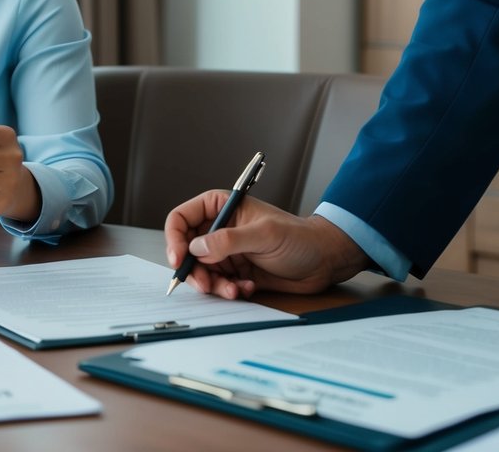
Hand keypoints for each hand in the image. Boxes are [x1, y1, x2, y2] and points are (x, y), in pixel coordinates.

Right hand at [164, 191, 370, 298]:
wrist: (324, 262)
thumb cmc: (299, 238)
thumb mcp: (264, 235)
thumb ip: (228, 240)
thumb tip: (197, 248)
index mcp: (220, 208)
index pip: (182, 218)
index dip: (174, 238)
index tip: (179, 259)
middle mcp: (218, 229)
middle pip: (186, 250)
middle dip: (193, 270)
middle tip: (205, 285)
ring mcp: (226, 252)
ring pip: (200, 271)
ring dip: (212, 285)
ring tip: (233, 290)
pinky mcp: (235, 272)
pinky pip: (217, 285)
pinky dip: (227, 290)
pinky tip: (246, 288)